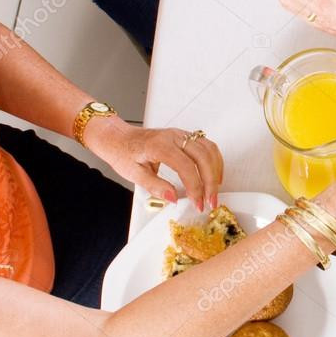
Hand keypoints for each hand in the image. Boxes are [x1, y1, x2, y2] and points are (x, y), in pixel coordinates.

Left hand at [84, 118, 223, 209]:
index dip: (195, 186)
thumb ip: (154, 186)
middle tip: (210, 201)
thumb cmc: (124, 153)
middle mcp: (174, 136)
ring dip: (216, 171)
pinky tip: (214, 174)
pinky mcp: (186, 136)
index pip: (186, 166)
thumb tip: (173, 197)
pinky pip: (208, 146)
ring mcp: (181, 134)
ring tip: (214, 191)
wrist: (119, 138)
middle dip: (210, 182)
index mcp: (159, 145)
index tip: (197, 202)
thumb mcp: (133, 174)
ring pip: (209, 150)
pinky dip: (215, 161)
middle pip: (203, 157)